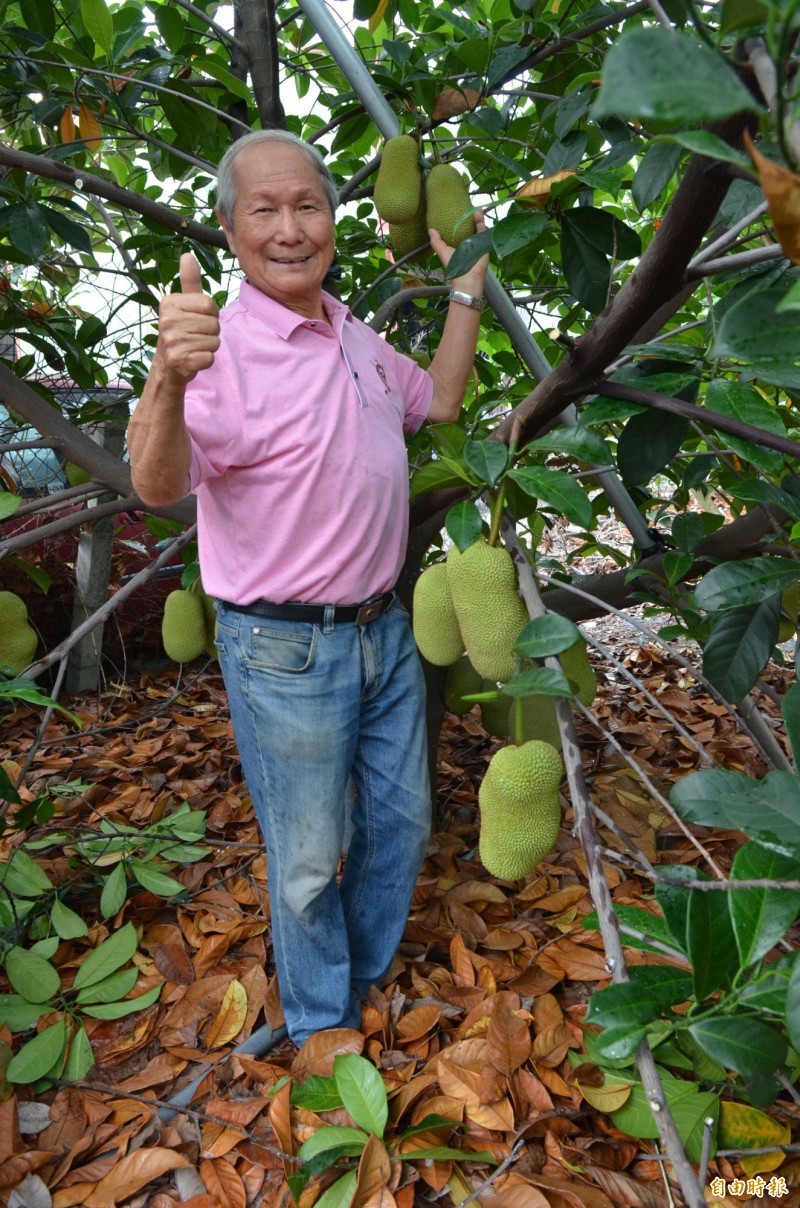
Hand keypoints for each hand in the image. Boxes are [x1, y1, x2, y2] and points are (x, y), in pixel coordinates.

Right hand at [155, 252, 220, 381]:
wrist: (167, 365)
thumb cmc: (180, 331)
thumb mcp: (184, 304)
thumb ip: (190, 281)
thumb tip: (188, 255)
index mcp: (169, 303)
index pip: (209, 304)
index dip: (210, 314)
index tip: (197, 320)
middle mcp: (167, 320)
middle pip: (214, 324)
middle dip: (211, 332)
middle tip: (195, 336)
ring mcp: (172, 341)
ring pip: (214, 341)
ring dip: (209, 346)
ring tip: (194, 347)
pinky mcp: (179, 360)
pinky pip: (209, 357)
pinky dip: (206, 360)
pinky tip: (193, 359)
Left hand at [429, 210, 489, 295]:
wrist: (467, 277)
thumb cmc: (453, 266)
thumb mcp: (442, 252)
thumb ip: (436, 242)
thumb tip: (431, 229)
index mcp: (459, 244)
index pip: (459, 231)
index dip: (458, 221)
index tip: (455, 211)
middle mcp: (469, 243)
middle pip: (470, 227)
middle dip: (469, 217)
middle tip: (466, 206)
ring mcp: (477, 243)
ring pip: (477, 227)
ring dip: (476, 217)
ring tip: (473, 206)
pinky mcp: (484, 243)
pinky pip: (483, 230)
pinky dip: (481, 221)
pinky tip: (478, 212)